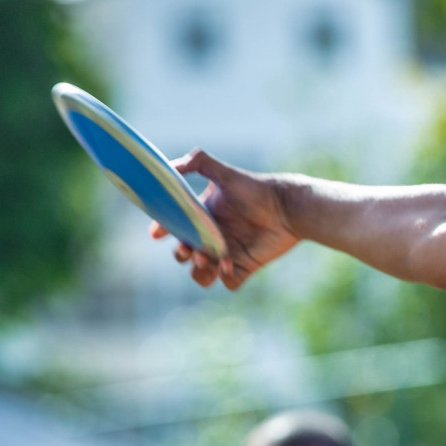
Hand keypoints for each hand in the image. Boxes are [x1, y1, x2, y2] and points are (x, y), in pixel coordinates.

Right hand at [152, 149, 299, 289]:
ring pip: (202, 274)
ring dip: (200, 271)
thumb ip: (199, 162)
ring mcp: (228, 254)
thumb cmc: (256, 188)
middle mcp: (212, 237)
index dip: (162, 231)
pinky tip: (231, 264)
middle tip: (191, 249)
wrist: (288, 206)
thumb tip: (172, 165)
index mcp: (202, 217)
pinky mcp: (246, 266)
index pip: (174, 228)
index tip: (158, 233)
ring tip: (208, 259)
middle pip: (184, 255)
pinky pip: (229, 283)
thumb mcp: (225, 173)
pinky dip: (227, 277)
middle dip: (182, 255)